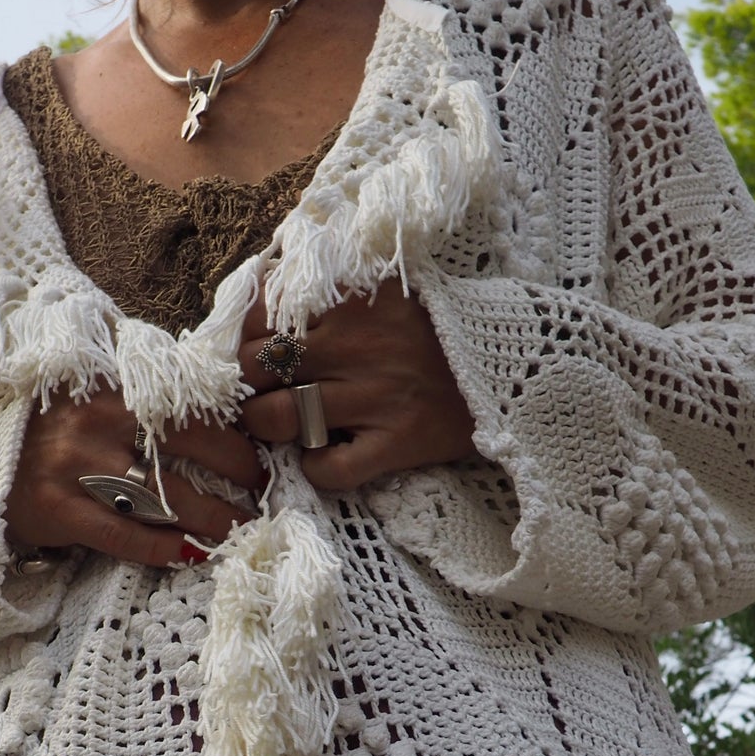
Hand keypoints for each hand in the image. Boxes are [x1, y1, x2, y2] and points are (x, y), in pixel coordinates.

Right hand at [4, 384, 261, 565]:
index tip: (260, 455)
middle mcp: (94, 423)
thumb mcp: (88, 391)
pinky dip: (161, 547)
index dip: (232, 437)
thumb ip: (139, 393)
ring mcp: (73, 468)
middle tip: (260, 496)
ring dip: (209, 518)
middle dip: (233, 478)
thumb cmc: (45, 427)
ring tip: (238, 530)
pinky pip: (123, 535)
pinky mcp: (58, 510)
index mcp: (109, 386)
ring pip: (161, 498)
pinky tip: (189, 554)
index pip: (188, 410)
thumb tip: (212, 406)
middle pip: (184, 453)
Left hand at [239, 279, 476, 489]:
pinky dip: (316, 469)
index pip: (261, 314)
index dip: (244, 338)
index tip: (253, 349)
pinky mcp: (397, 442)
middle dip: (246, 385)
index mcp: (349, 298)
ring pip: (280, 418)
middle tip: (260, 392)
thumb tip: (264, 290)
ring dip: (268, 427)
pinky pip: (329, 469)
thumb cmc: (434, 326)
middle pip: (257, 369)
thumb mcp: (382, 286)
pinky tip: (324, 457)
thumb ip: (328, 286)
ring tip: (283, 424)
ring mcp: (375, 396)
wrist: (510, 361)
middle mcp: (355, 344)